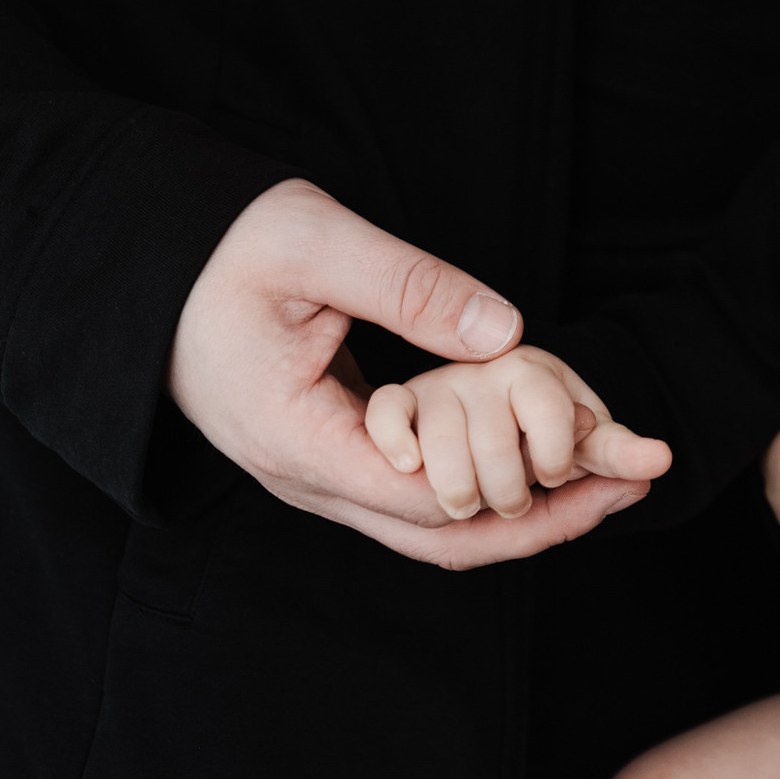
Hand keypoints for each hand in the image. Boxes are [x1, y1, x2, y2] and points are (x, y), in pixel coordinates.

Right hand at [169, 179, 655, 568]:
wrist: (144, 266)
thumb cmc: (217, 247)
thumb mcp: (314, 243)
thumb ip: (409, 287)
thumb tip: (506, 334)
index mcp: (298, 440)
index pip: (432, 499)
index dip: (530, 490)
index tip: (608, 465)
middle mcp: (307, 478)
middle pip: (443, 535)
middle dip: (546, 518)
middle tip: (635, 480)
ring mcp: (318, 473)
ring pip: (430, 525)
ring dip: (522, 508)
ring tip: (608, 475)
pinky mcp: (332, 453)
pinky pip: (417, 492)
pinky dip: (486, 483)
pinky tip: (540, 455)